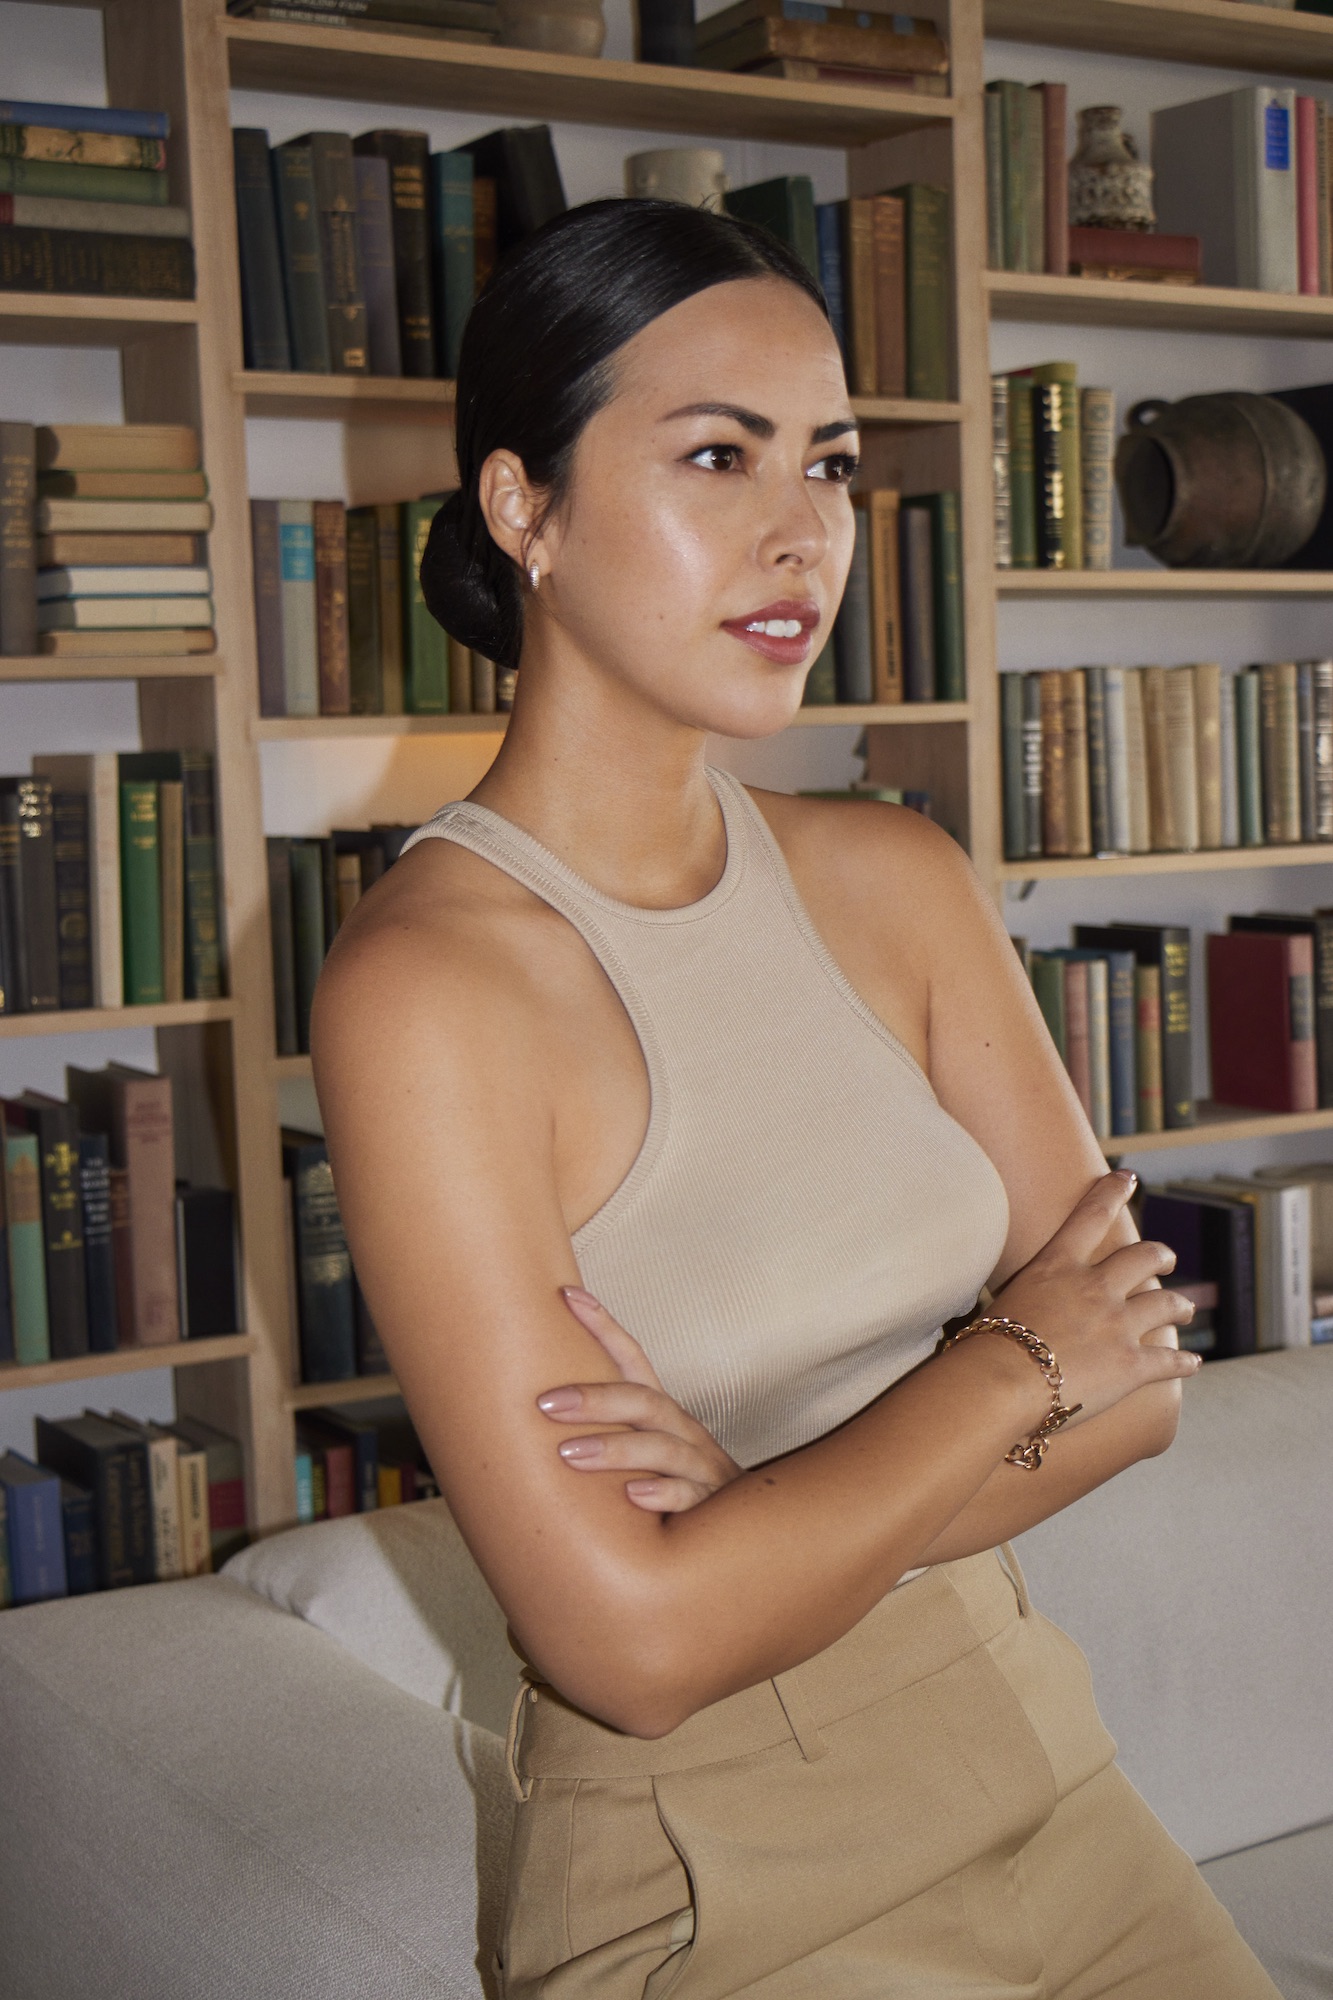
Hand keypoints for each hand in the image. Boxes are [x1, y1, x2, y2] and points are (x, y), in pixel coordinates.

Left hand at [537, 1286, 740, 1512]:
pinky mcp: (711, 1505)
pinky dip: (663, 1493)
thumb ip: (605, 1432)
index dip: (603, 1327)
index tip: (567, 1296)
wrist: (742, 1530)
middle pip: (643, 1401)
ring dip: (615, 1448)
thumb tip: (538, 1410)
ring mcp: (700, 1466)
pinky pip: (689, 1496)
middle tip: (545, 1403)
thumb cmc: (680, 1485)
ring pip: (662, 1448)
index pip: (633, 1360)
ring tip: (569, 1453)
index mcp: (663, 1413)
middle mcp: (683, 1431)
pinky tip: (633, 1496)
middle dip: (595, 1398)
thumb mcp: (645, 1450)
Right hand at [978, 1169, 1200, 1427]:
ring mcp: (1117, 1324)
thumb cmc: (987, 1345)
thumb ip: (1025, 1295)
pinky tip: (1192, 1363)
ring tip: (1186, 1308)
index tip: (1128, 1178)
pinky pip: (1170, 1360)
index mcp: (1058, 1266)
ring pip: (1166, 1303)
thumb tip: (1017, 1305)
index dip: (1112, 1192)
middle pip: (1143, 1257)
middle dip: (1161, 1255)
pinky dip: (1185, 1362)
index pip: (1091, 1216)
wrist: (1000, 1383)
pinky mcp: (1131, 1364)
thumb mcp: (1003, 1301)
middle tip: (1168, 1259)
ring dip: (1181, 1305)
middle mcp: (1094, 1287)